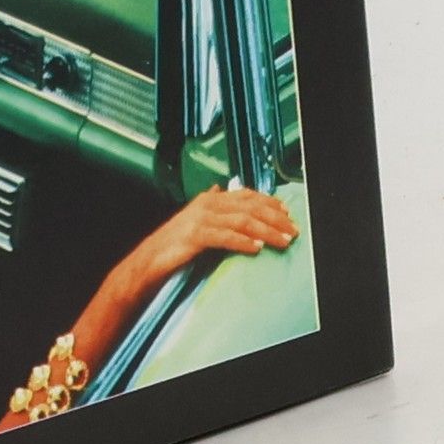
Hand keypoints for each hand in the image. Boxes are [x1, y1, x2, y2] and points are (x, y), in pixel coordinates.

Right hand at [132, 183, 300, 290]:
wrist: (152, 256)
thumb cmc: (175, 240)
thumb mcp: (193, 215)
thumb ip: (209, 202)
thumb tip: (219, 188)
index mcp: (210, 199)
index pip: (246, 195)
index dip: (269, 202)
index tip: (287, 212)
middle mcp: (208, 204)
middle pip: (249, 206)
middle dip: (275, 218)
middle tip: (292, 230)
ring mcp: (201, 218)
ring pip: (242, 221)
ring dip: (266, 231)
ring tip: (282, 241)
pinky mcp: (196, 235)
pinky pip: (225, 237)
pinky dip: (243, 242)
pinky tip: (256, 248)